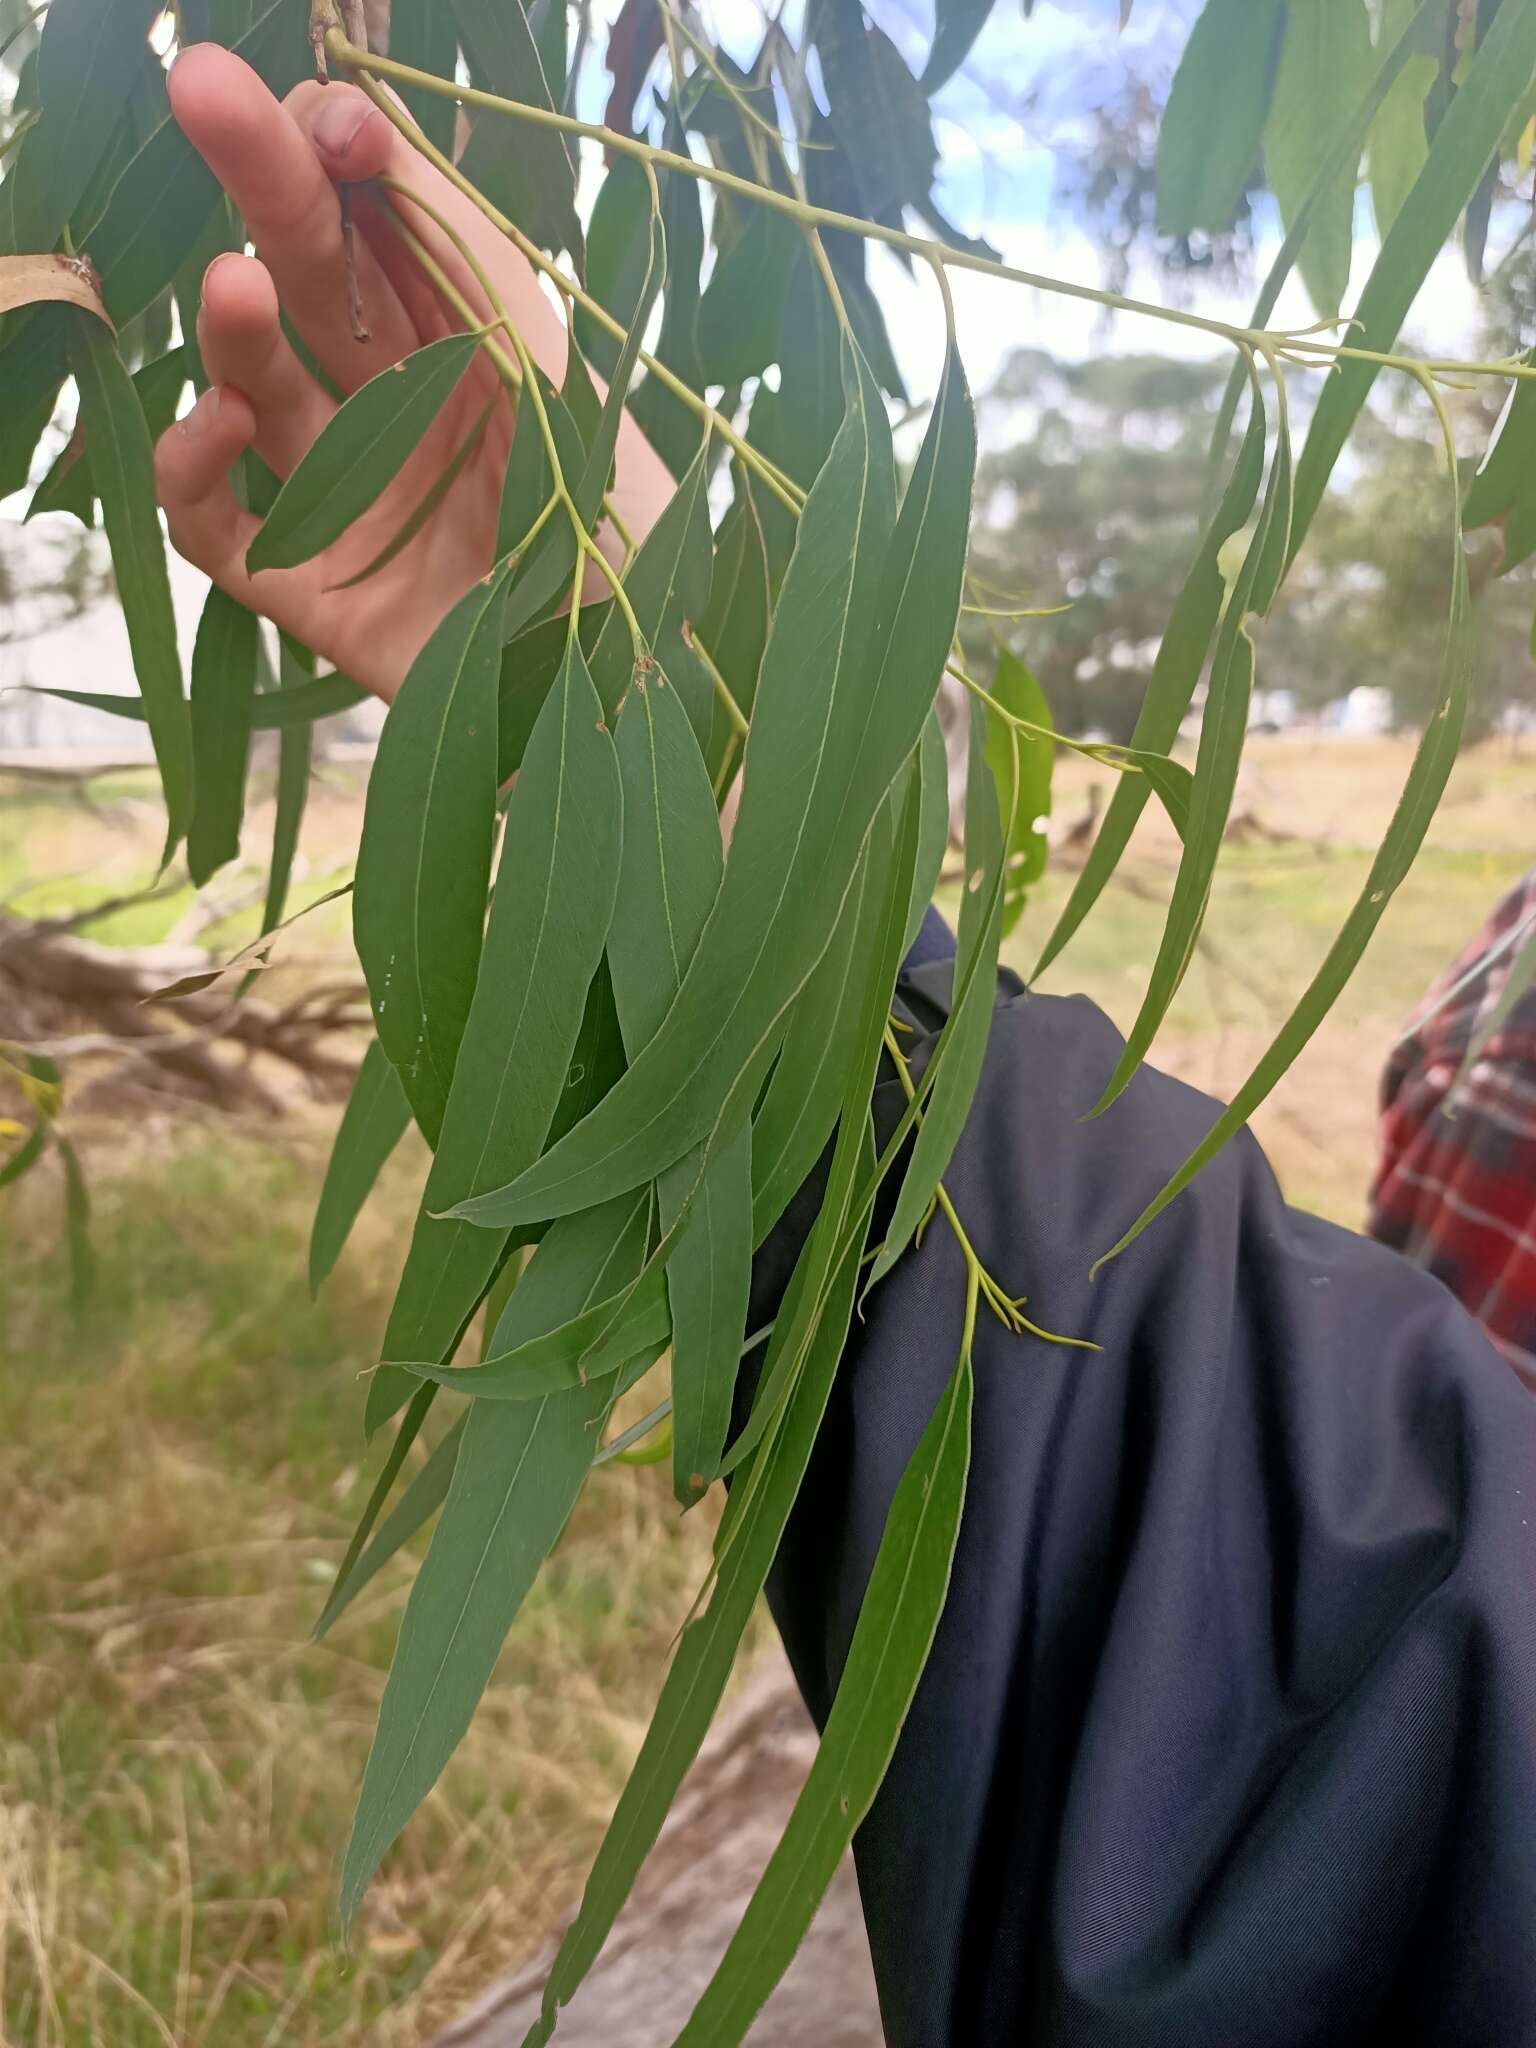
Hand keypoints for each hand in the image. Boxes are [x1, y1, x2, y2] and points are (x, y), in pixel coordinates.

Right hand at [154, 45, 672, 700]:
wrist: (644, 707)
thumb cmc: (633, 549)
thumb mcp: (570, 385)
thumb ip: (474, 263)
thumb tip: (362, 131)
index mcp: (473, 346)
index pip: (379, 221)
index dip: (342, 157)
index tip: (336, 128)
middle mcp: (403, 409)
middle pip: (308, 274)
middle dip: (260, 180)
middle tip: (201, 91)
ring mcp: (353, 499)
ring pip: (255, 387)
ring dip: (232, 330)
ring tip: (234, 286)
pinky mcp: (316, 593)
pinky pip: (215, 528)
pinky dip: (195, 473)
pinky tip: (224, 428)